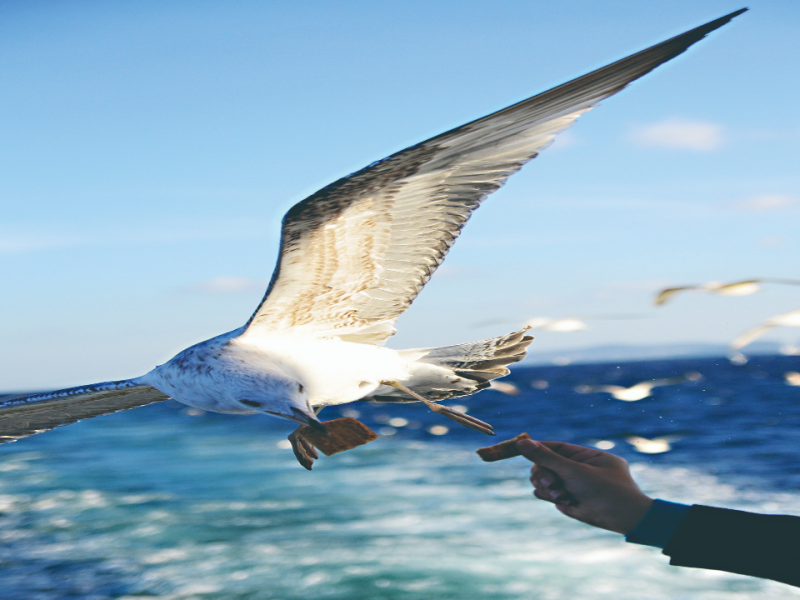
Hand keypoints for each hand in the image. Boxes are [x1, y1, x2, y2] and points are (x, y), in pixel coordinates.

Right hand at [516, 439, 653, 533]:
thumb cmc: (606, 490)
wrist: (624, 519)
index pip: (555, 447)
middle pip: (544, 464)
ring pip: (542, 481)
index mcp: (585, 456)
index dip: (538, 448)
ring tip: (563, 495)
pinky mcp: (567, 500)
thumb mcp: (575, 471)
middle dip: (544, 473)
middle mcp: (577, 470)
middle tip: (550, 482)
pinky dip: (551, 498)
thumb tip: (521, 442)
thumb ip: (546, 458)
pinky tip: (566, 502)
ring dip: (547, 487)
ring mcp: (572, 485)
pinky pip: (546, 495)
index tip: (520, 447)